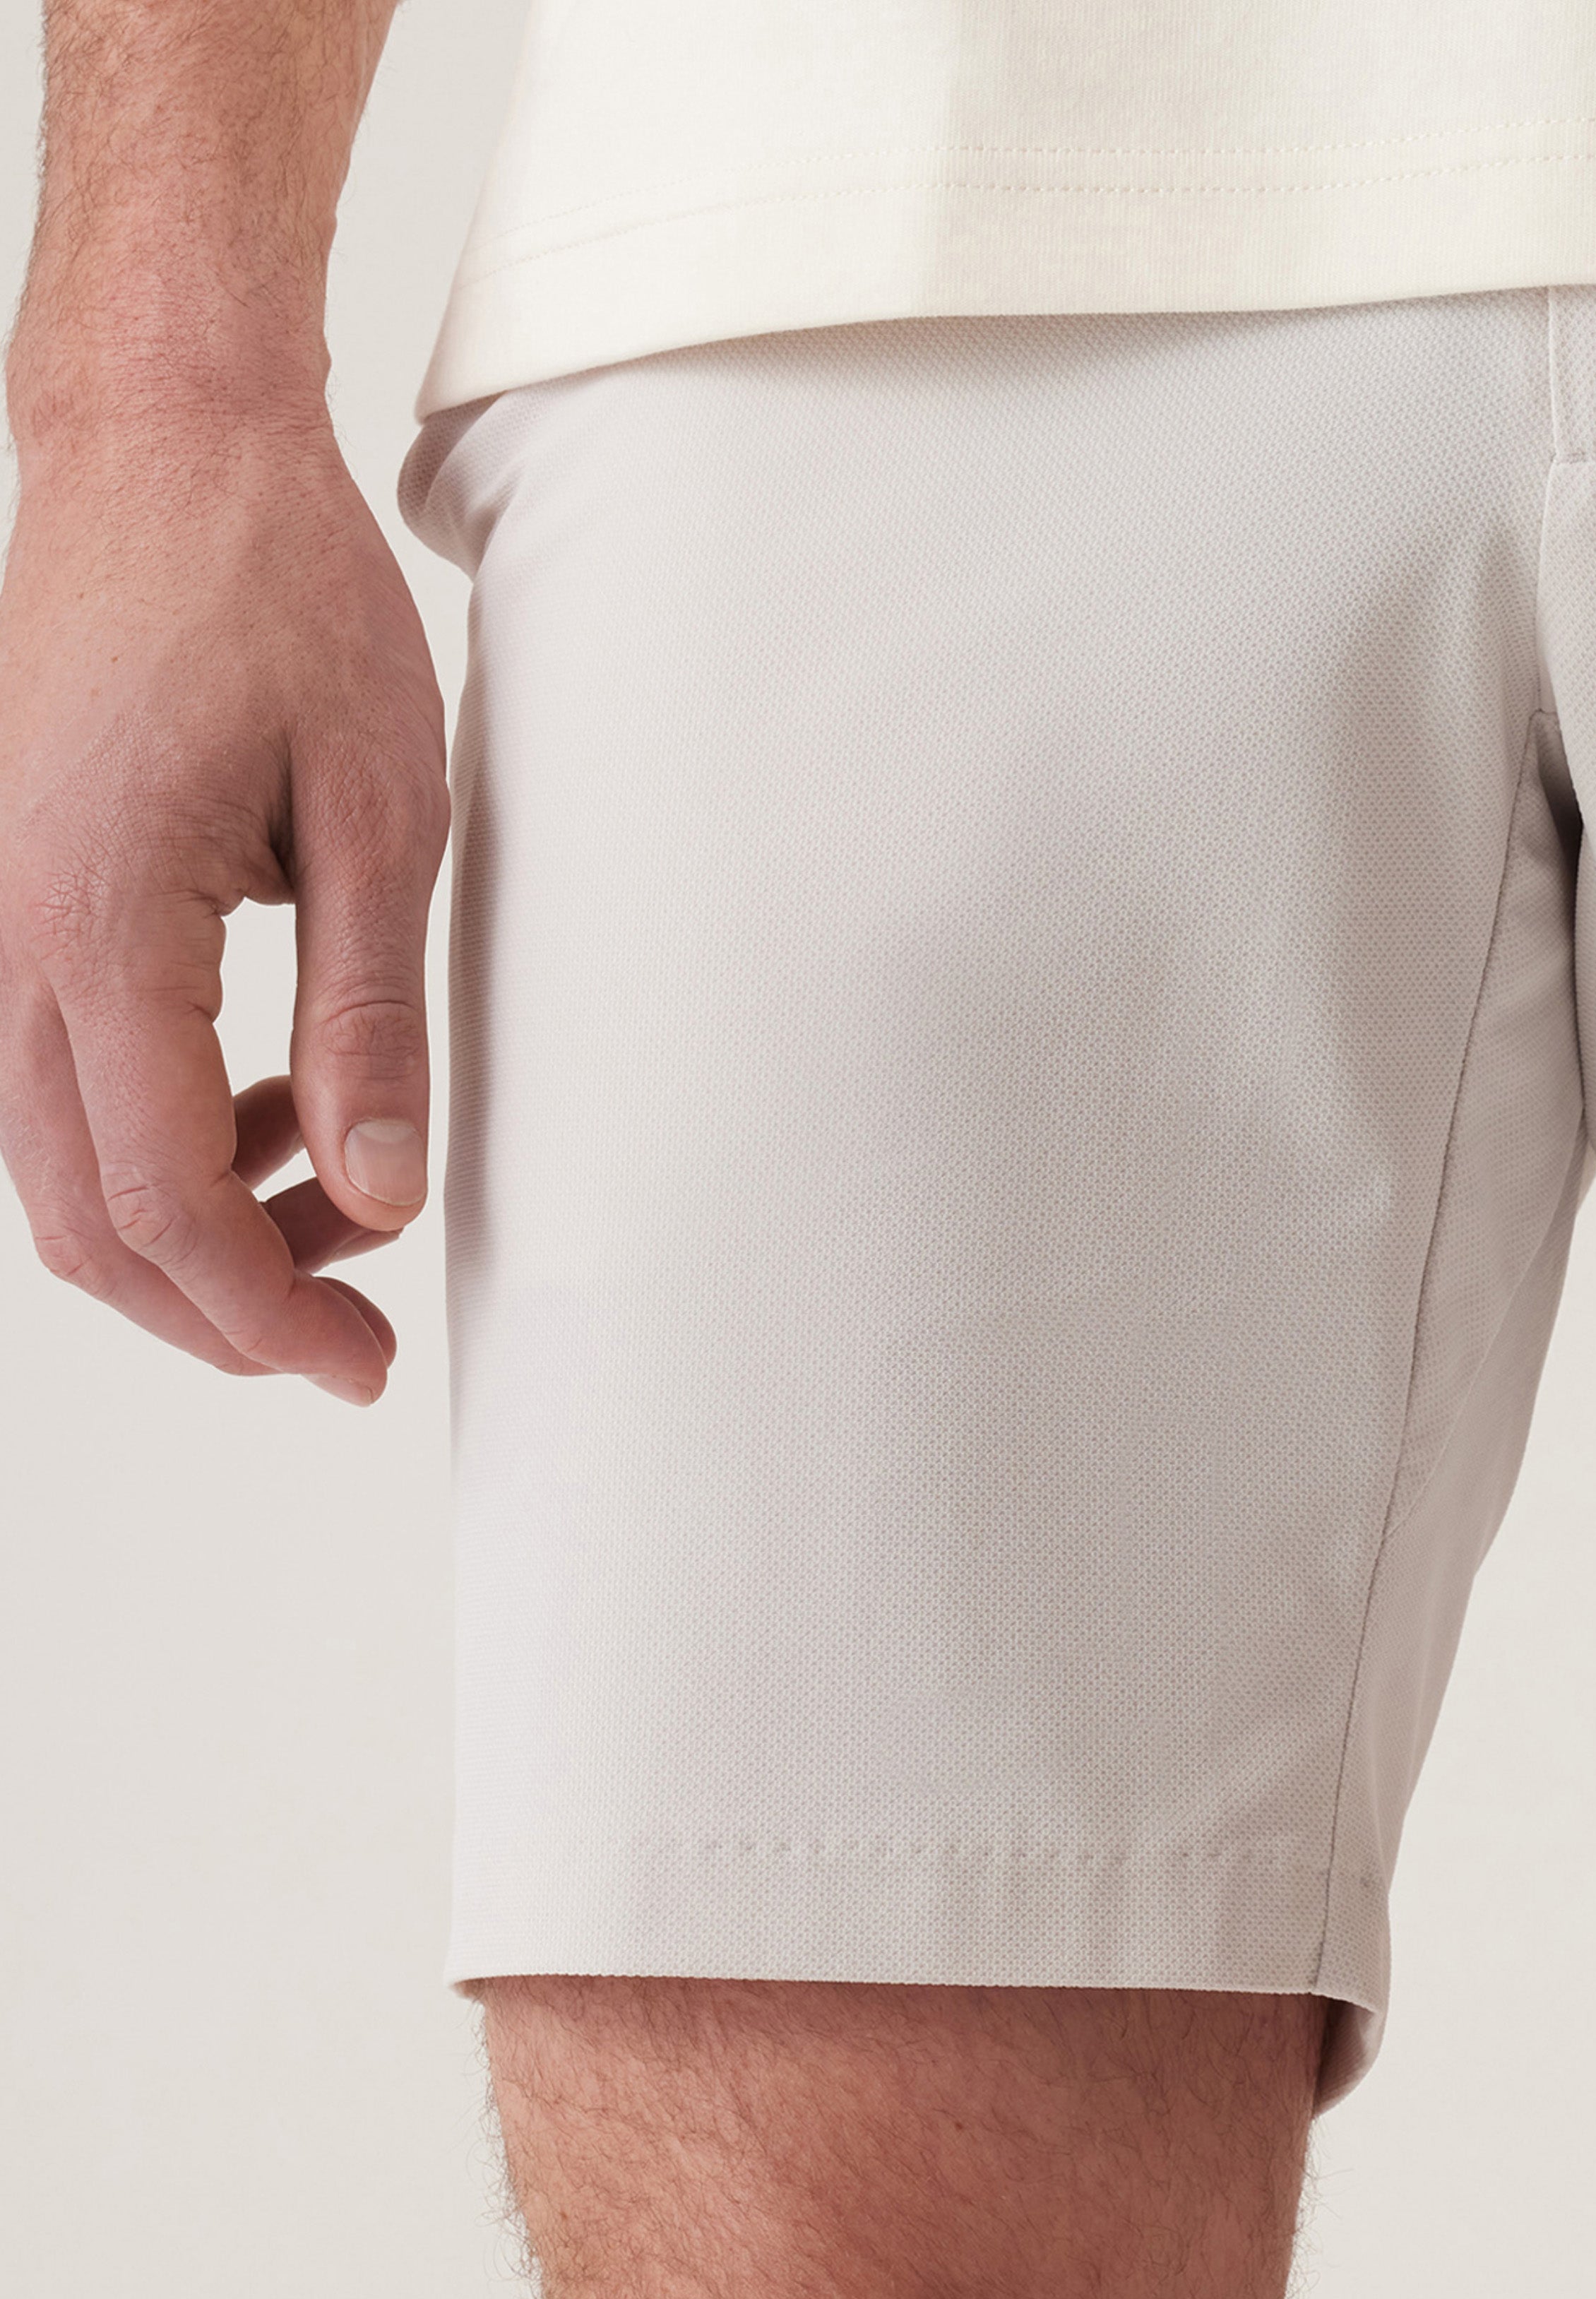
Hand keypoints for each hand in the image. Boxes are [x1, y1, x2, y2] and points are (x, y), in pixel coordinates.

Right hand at [0, 393, 446, 1402]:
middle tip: (352, 1335)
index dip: (261, 1311)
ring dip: (191, 1223)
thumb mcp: (379, 814)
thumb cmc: (277, 598)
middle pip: (82, 1216)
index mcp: (94, 921)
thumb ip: (368, 1020)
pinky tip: (270, 1111)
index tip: (357, 1367)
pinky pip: (54, 1078)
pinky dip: (155, 1138)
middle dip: (219, 1303)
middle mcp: (1, 933)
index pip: (160, 1198)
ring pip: (56, 1161)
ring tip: (341, 1200)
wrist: (166, 455)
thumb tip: (380, 1192)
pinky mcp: (5, 898)